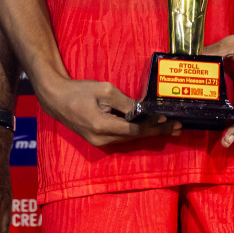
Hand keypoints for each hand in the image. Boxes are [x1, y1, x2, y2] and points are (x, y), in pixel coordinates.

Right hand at [38, 77, 181, 146]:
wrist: (55, 98)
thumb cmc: (78, 91)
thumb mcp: (104, 90)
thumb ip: (125, 102)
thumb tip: (143, 111)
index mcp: (102, 126)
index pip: (135, 130)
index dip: (153, 126)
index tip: (169, 121)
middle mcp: (102, 139)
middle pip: (135, 137)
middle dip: (157, 131)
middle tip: (178, 127)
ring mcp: (99, 142)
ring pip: (129, 138)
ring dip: (148, 132)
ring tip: (168, 127)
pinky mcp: (98, 139)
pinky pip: (121, 136)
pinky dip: (136, 132)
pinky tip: (147, 127)